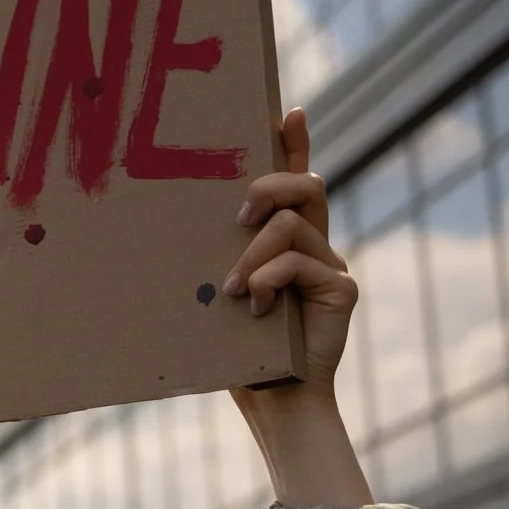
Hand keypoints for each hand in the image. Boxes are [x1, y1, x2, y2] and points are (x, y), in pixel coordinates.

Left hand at [223, 109, 353, 384]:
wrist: (271, 396)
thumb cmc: (231, 345)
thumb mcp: (213, 291)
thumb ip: (213, 256)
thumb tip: (167, 224)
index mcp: (282, 238)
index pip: (292, 180)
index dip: (294, 144)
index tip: (288, 112)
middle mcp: (312, 243)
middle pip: (302, 186)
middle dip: (266, 187)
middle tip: (236, 218)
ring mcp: (330, 264)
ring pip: (289, 226)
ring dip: (251, 255)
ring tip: (229, 290)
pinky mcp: (341, 288)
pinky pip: (299, 262)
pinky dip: (267, 281)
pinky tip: (253, 308)